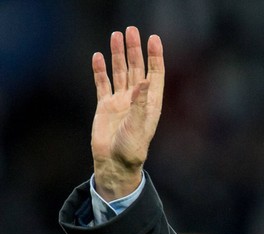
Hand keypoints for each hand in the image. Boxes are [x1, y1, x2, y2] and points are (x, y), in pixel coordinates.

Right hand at [91, 26, 163, 199]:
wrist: (114, 163)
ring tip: (115, 35)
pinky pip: (102, 84)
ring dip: (118, 54)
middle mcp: (136, 100)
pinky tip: (97, 57)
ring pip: (120, 72)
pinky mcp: (105, 107)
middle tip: (131, 30)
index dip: (155, 56)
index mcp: (150, 103)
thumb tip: (144, 82)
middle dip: (135, 49)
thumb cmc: (132, 149)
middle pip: (137, 68)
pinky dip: (100, 70)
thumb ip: (140, 104)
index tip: (154, 38)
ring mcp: (120, 102)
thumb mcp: (139, 126)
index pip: (155, 74)